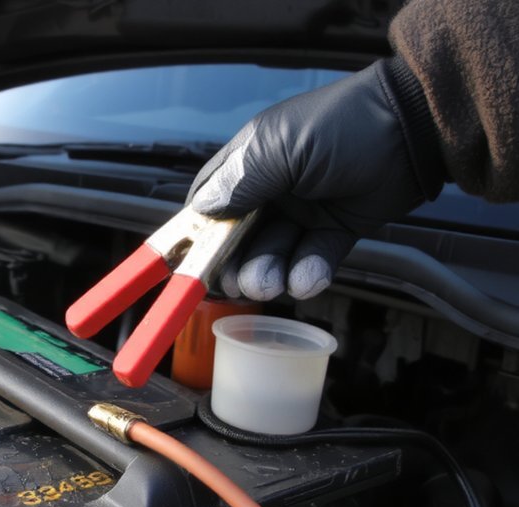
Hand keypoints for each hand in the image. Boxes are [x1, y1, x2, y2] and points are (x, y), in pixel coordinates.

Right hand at [188, 57, 443, 299]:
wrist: (413, 128)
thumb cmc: (340, 125)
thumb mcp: (278, 148)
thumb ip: (240, 181)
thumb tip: (202, 210)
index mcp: (252, 160)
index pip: (212, 199)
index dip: (200, 229)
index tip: (192, 257)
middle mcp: (274, 187)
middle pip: (240, 235)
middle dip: (236, 262)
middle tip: (237, 283)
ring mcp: (305, 209)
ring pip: (275, 251)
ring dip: (268, 271)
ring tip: (272, 284)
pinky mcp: (336, 228)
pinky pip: (313, 257)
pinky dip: (307, 272)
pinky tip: (307, 280)